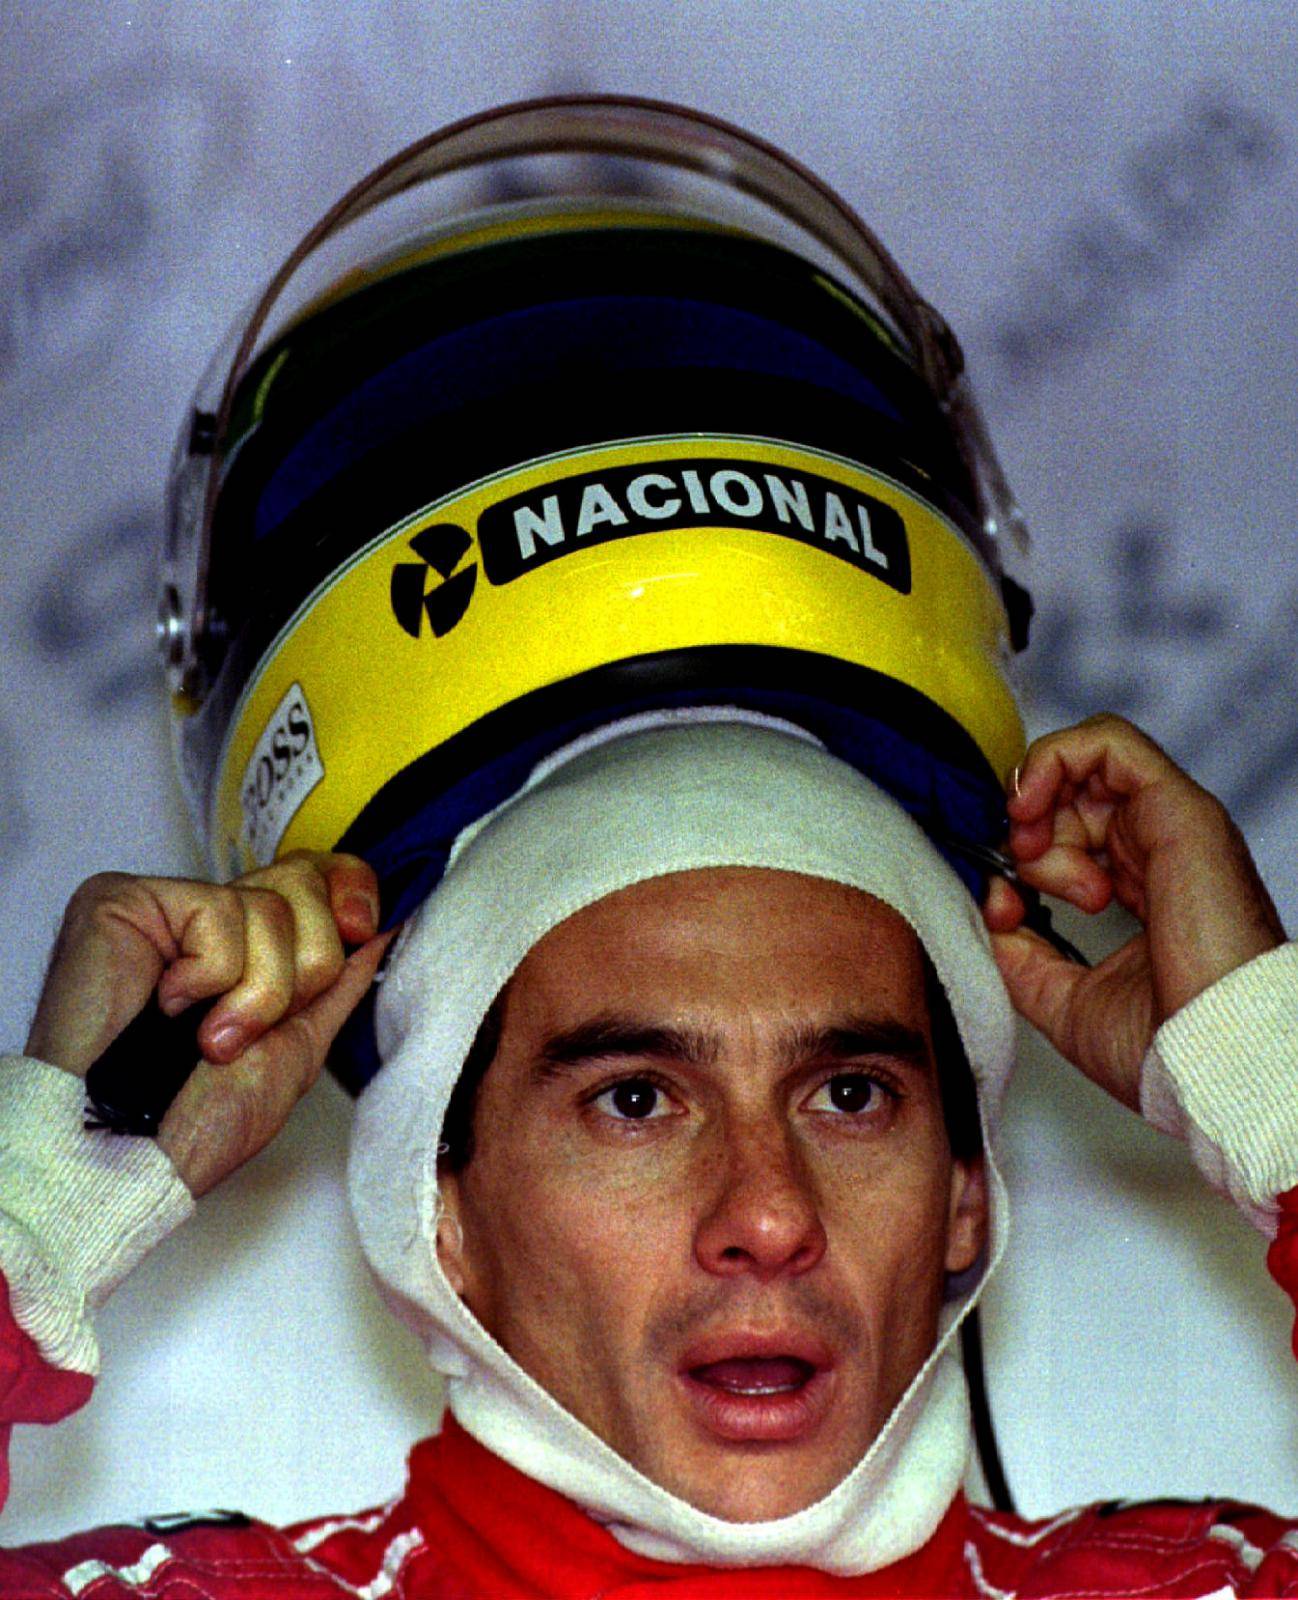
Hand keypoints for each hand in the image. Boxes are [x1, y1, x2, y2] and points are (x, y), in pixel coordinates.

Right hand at [26, 853, 392, 1195]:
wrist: (134, 1154)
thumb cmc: (198, 1120)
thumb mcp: (297, 1046)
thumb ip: (339, 983)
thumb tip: (385, 927)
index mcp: (250, 943)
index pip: (316, 871)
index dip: (351, 889)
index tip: (361, 930)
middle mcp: (208, 915)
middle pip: (304, 878)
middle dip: (305, 966)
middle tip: (257, 1024)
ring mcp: (166, 905)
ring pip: (268, 906)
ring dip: (257, 993)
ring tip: (210, 1038)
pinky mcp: (124, 900)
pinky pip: (218, 911)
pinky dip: (211, 978)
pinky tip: (170, 1008)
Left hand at [982, 714, 1286, 1108]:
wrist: (1210, 1063)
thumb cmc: (1163, 1048)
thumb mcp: (1061, 998)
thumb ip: (1020, 953)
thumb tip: (988, 907)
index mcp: (1143, 891)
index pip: (1076, 834)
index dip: (1024, 852)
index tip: (1003, 903)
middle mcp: (1159, 852)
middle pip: (1075, 795)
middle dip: (1028, 827)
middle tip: (1018, 875)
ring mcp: (1171, 827)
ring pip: (1088, 761)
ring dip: (1038, 797)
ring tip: (1031, 851)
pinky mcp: (1178, 810)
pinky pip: (1109, 742)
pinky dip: (1053, 759)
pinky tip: (1031, 806)